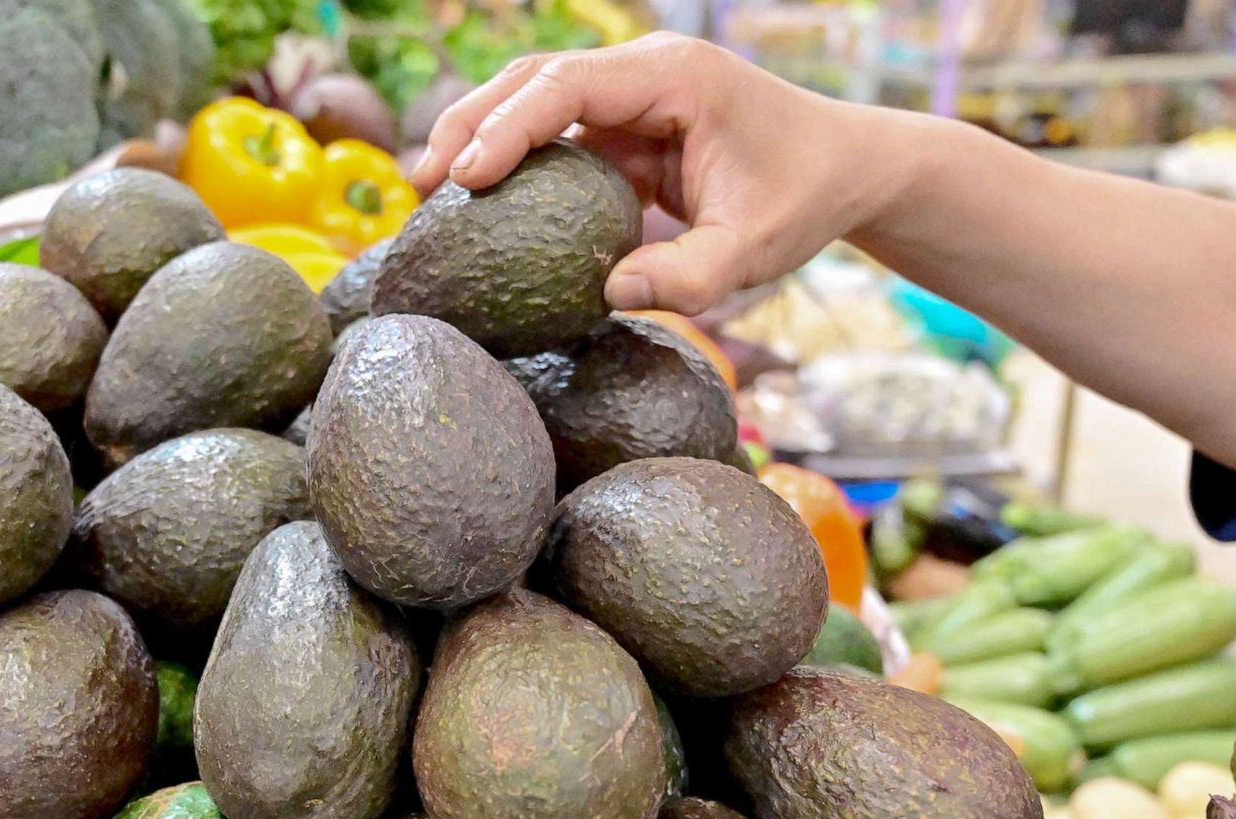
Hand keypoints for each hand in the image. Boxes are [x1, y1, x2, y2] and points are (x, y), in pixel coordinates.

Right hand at [410, 33, 919, 313]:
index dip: (506, 127)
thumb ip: (690, 278)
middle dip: (471, 124)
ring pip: (536, 102)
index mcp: (673, 77)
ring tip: (432, 192)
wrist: (846, 168)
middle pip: (533, 79)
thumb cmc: (804, 198)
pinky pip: (560, 139)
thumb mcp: (755, 249)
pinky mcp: (628, 129)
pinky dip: (518, 166)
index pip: (565, 86)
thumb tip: (609, 295)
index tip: (463, 178)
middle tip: (422, 184)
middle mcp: (645, 73)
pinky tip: (482, 208)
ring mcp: (633, 98)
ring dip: (484, 139)